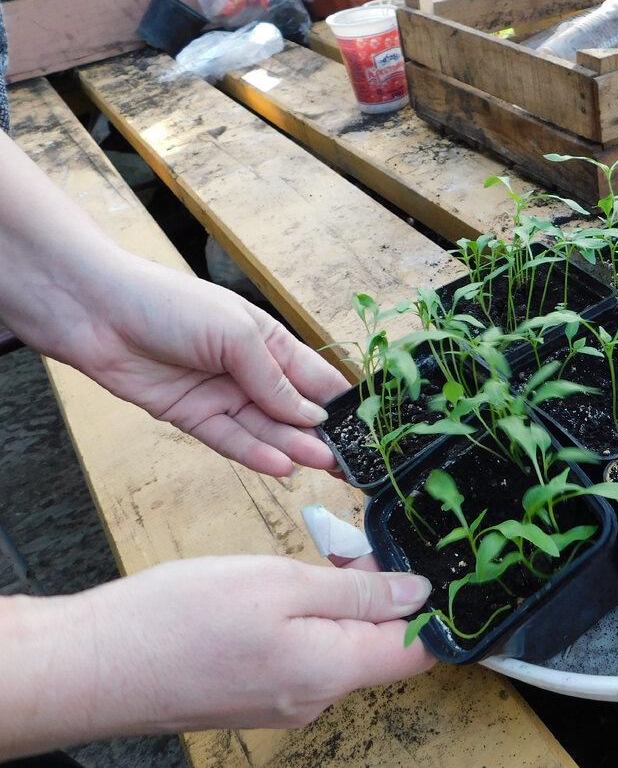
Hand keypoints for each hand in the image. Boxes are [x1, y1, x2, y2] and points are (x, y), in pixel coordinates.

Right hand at [0, 555, 434, 756]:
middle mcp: (316, 697)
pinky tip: (283, 586)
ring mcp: (285, 701)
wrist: (93, 664)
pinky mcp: (257, 694)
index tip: (430, 565)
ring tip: (317, 555)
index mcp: (332, 672)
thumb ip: (356, 592)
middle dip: (380, 591)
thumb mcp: (280, 583)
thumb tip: (418, 594)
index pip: (417, 652)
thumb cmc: (178, 620)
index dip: (433, 607)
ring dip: (340, 600)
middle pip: (380, 645)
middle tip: (354, 543)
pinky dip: (308, 618)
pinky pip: (306, 655)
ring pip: (341, 646)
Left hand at [66, 257, 350, 476]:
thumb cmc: (170, 304)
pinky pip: (231, 441)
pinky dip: (256, 454)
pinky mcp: (192, 417)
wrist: (96, 311)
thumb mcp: (237, 334)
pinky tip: (282, 466)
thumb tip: (311, 416)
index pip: (317, 378)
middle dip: (324, 435)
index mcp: (270, 342)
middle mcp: (250, 371)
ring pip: (267, 430)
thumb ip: (275, 379)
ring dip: (295, 448)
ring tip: (324, 465)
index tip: (367, 430)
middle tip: (352, 462)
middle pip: (295, 410)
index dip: (341, 404)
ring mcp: (222, 395)